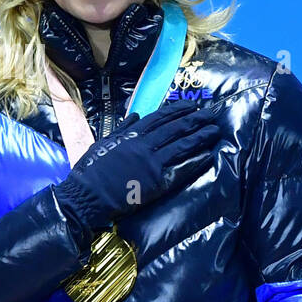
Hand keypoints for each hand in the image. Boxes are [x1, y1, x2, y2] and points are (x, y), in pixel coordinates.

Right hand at [53, 100, 220, 244]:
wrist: (86, 196)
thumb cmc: (90, 170)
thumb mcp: (103, 143)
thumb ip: (122, 129)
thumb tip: (136, 115)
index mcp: (130, 135)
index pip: (159, 118)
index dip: (177, 111)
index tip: (192, 106)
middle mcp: (143, 145)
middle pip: (174, 129)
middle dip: (195, 120)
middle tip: (211, 114)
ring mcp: (151, 163)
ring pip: (181, 146)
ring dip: (200, 137)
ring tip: (215, 131)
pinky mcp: (156, 182)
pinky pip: (180, 170)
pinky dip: (195, 162)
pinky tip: (208, 156)